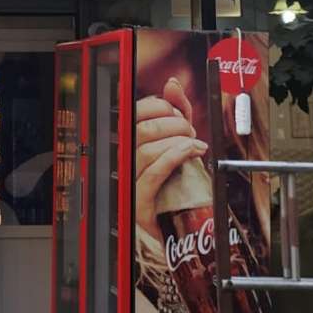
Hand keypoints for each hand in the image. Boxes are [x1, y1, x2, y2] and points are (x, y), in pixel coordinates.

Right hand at [135, 77, 205, 236]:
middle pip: (140, 128)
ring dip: (178, 141)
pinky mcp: (137, 202)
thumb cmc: (172, 181)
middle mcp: (118, 159)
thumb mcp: (174, 140)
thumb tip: (172, 84)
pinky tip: (193, 152)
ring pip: (146, 149)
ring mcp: (125, 181)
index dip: (158, 106)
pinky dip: (176, 157)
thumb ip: (174, 111)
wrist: (173, 228)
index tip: (177, 113)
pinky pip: (154, 173)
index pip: (131, 111)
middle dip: (172, 124)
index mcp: (122, 141)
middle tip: (189, 132)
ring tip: (194, 145)